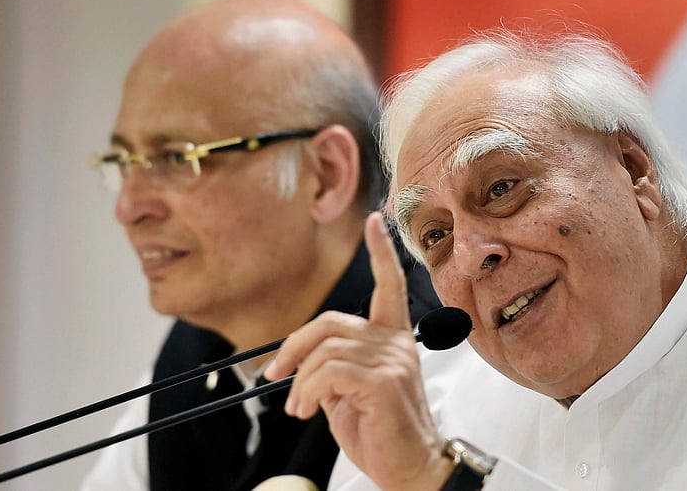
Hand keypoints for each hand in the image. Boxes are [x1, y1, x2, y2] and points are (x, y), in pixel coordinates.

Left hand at [264, 212, 451, 489]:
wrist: (410, 471)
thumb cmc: (381, 434)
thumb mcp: (348, 394)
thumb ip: (333, 368)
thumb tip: (299, 363)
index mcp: (394, 339)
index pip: (390, 286)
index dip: (380, 253)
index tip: (373, 221)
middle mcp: (397, 343)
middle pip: (332, 322)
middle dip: (294, 346)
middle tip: (275, 375)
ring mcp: (394, 360)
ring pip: (325, 351)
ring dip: (301, 382)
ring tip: (300, 408)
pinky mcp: (385, 382)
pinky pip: (329, 372)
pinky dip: (308, 391)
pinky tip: (309, 410)